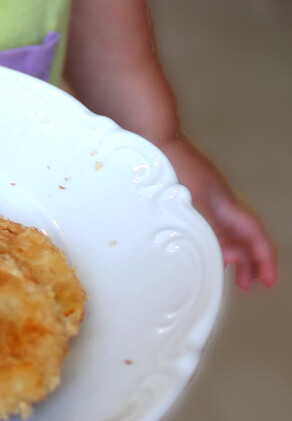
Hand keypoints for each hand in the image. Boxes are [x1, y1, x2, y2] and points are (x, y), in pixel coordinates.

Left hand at [160, 136, 277, 289]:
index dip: (265, 258)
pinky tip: (199, 249)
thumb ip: (210, 229)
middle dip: (250, 260)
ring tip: (225, 271)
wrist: (151, 136)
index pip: (255, 235)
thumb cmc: (170, 164)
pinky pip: (208, 224)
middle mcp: (220, 202)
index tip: (268, 280)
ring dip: (229, 252)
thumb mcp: (191, 202)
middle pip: (244, 235)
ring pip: (226, 230)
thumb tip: (229, 256)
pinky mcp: (188, 196)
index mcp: (226, 203)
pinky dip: (210, 240)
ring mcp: (205, 198)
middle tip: (247, 284)